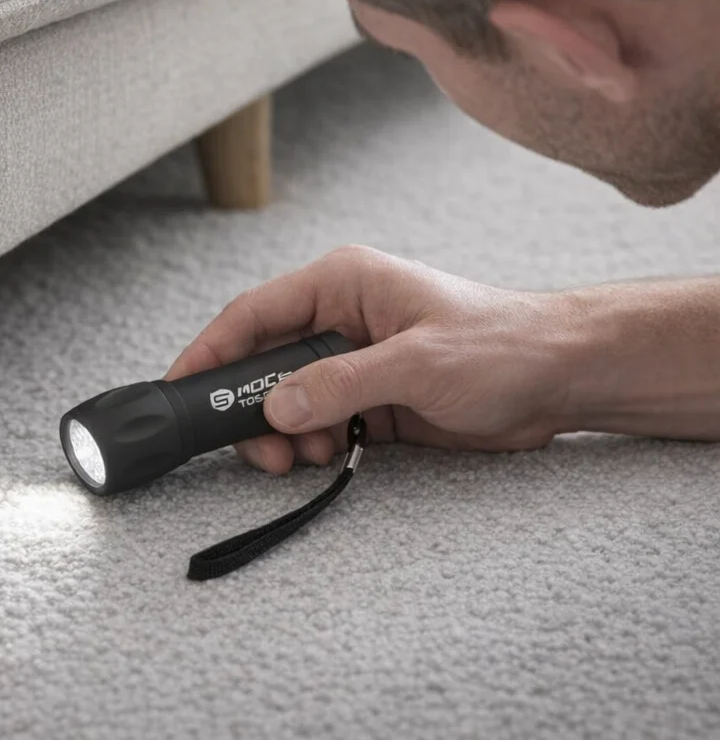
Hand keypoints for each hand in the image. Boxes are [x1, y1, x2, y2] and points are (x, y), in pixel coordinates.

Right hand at [164, 246, 577, 473]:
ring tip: (305, 455)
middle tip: (257, 449)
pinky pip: (317, 424)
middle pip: (262, 364)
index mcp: (341, 285)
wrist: (560, 378)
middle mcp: (338, 320)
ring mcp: (352, 362)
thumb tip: (277, 408)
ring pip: (286, 401)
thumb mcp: (418, 361)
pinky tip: (327, 455)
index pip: (254, 315)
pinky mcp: (368, 400)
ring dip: (284, 433)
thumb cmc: (503, 345)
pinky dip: (310, 445)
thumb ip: (342, 383)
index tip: (179, 388)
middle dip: (250, 409)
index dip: (210, 351)